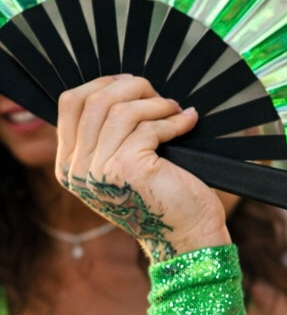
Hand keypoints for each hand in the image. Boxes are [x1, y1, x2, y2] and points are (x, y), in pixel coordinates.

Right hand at [55, 75, 230, 260]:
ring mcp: (98, 170)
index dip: (104, 83)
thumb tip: (123, 85)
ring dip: (156, 104)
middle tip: (159, 97)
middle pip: (95, 100)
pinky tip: (188, 122)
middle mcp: (76, 168)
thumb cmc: (162, 192)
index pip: (71, 103)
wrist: (186, 231)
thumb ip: (110, 132)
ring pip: (122, 110)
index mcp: (70, 164)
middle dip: (133, 88)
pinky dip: (173, 120)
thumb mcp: (123, 162)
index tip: (132, 84)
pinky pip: (148, 126)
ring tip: (175, 110)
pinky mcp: (126, 168)